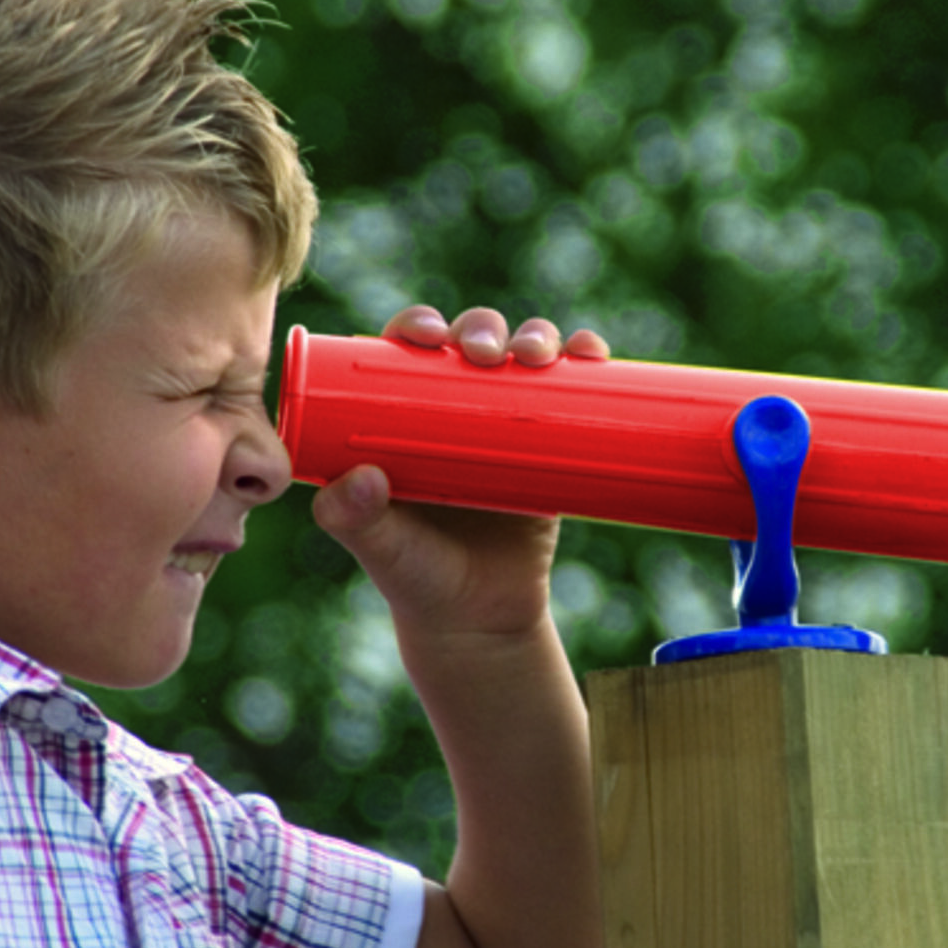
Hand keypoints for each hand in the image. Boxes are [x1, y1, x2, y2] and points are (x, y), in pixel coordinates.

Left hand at [311, 306, 608, 648]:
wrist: (480, 622)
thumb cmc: (416, 579)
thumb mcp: (381, 550)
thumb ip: (355, 521)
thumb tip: (357, 481)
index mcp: (402, 416)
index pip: (404, 351)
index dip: (415, 325)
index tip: (426, 335)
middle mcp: (454, 407)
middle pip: (469, 341)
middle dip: (482, 328)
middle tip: (487, 353)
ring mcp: (506, 422)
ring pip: (521, 356)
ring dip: (536, 336)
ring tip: (540, 355)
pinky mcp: (551, 444)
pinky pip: (570, 392)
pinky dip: (584, 362)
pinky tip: (592, 353)